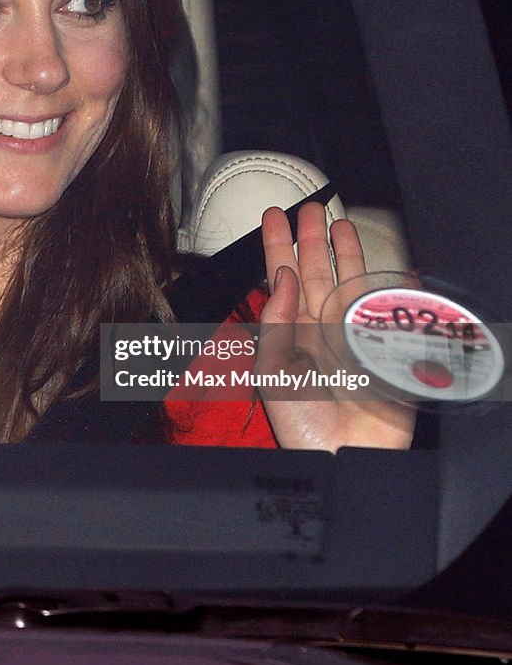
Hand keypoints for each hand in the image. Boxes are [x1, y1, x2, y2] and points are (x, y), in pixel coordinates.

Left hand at [257, 201, 414, 451]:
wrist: (340, 457)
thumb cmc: (300, 422)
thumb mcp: (271, 370)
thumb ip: (274, 322)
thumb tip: (283, 277)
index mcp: (291, 332)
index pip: (282, 278)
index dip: (277, 246)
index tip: (273, 217)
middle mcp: (320, 327)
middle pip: (317, 272)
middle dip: (313, 238)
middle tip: (310, 207)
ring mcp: (352, 335)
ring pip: (350, 283)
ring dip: (347, 253)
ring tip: (341, 222)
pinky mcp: (382, 349)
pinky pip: (388, 312)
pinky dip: (393, 289)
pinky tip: (391, 266)